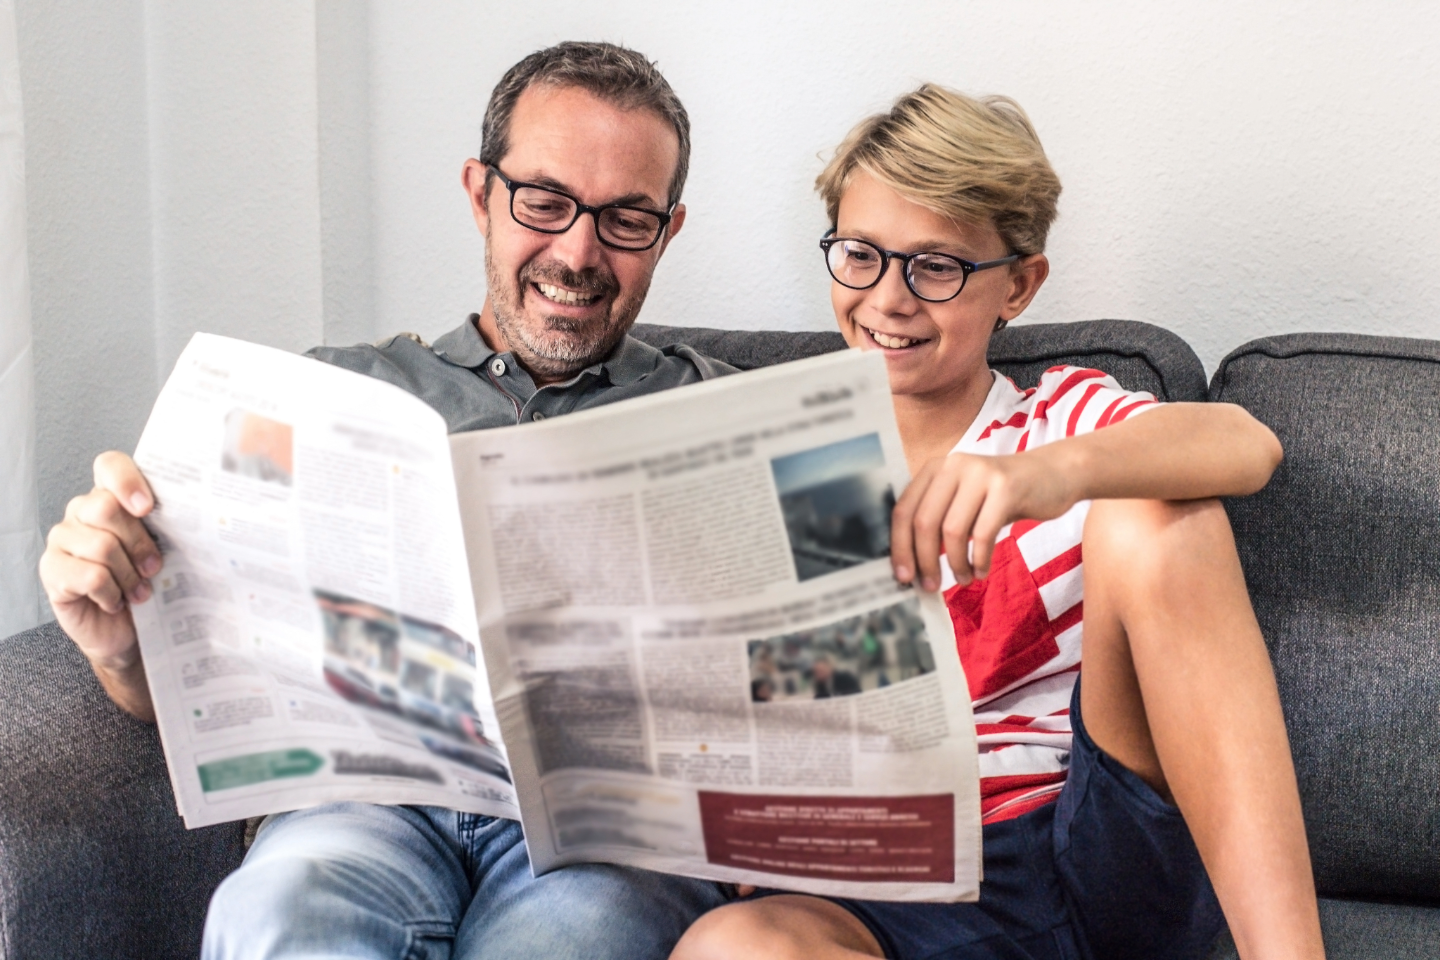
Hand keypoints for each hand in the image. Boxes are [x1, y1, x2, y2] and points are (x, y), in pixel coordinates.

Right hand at [38, 451, 160, 718]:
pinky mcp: (52, 571)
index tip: (148, 507)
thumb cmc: (153, 585)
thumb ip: (175, 524)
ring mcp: (63, 540)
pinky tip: (116, 602)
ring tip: (140, 592)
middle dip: (139, 542)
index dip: (127, 480)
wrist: (132, 632)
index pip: (109, 465)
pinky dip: (111, 593)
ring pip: (101, 545)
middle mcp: (82, 512)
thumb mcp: (169, 550)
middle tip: (155, 567)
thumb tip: (211, 508)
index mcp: (112, 497)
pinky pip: (89, 576)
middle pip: (107, 508)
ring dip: (129, 575)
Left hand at [891, 449, 1078, 590]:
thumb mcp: (965, 498)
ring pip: (952, 530)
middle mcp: (953, 465)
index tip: (903, 577)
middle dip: (924, 560)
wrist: (1055, 473)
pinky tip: (981, 571)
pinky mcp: (1006, 488)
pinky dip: (979, 559)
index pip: (904, 510)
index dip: (900, 547)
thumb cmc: (1004, 495)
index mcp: (935, 468)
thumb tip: (912, 563)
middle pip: (924, 522)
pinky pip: (983, 534)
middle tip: (929, 585)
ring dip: (954, 563)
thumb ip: (939, 519)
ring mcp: (980, 474)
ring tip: (963, 579)